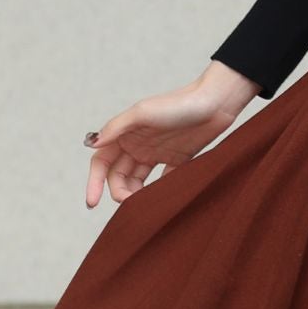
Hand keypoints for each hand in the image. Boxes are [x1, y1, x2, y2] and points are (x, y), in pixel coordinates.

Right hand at [81, 62, 261, 207]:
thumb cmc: (178, 104)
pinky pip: (161, 182)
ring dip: (134, 194)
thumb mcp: (143, 112)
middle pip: (117, 175)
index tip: (92, 202)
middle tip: (128, 204)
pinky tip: (158, 201)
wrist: (215, 104)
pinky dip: (156, 192)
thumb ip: (117, 128)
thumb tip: (93, 144)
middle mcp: (137, 145)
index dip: (94, 181)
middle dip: (118, 191)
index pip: (101, 161)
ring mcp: (155, 153)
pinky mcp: (176, 161)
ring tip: (143, 204)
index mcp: (125, 134)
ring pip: (136, 181)